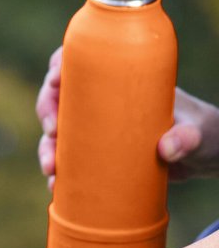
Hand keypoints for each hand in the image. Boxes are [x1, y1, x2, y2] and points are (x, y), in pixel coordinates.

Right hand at [36, 47, 218, 185]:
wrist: (201, 156)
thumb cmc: (201, 132)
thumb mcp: (197, 132)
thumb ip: (186, 137)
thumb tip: (168, 148)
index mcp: (123, 80)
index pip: (83, 61)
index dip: (61, 65)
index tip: (56, 79)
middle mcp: (103, 103)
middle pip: (60, 95)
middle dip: (46, 111)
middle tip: (52, 130)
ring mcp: (97, 130)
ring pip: (56, 132)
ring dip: (46, 148)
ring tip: (52, 169)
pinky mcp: (95, 155)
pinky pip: (66, 161)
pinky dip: (57, 174)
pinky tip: (55, 185)